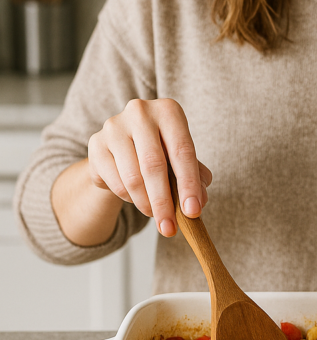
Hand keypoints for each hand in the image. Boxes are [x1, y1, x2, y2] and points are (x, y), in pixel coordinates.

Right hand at [87, 99, 211, 236]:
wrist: (124, 146)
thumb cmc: (161, 151)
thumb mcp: (181, 159)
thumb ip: (195, 177)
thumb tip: (198, 202)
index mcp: (168, 110)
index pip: (182, 151)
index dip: (189, 185)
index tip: (193, 212)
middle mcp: (140, 112)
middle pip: (154, 165)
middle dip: (164, 202)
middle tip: (170, 229)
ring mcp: (114, 127)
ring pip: (132, 178)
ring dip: (145, 204)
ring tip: (155, 214)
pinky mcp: (96, 144)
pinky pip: (115, 182)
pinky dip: (129, 198)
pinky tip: (136, 197)